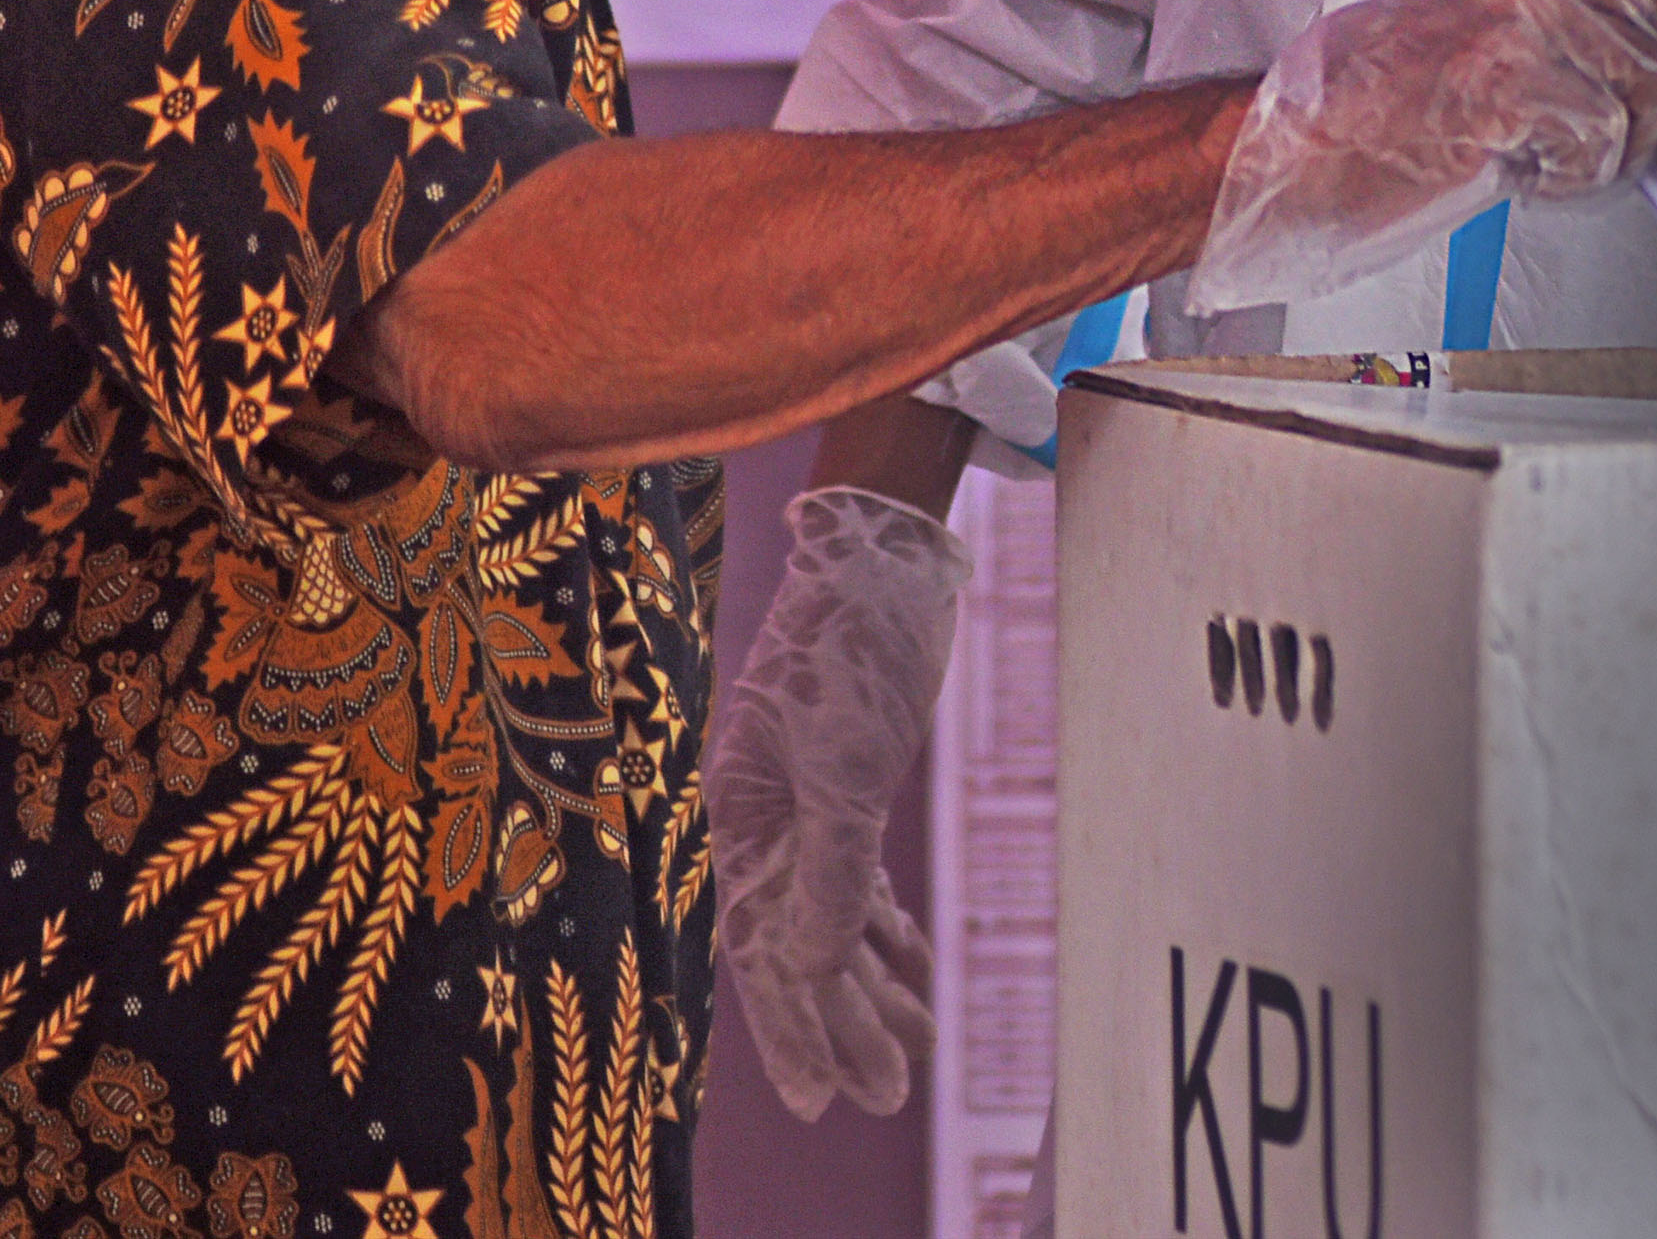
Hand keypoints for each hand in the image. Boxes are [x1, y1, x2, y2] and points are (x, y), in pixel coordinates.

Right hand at [709, 487, 969, 1118]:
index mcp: (741, 820)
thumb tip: (807, 968)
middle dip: (844, 1025)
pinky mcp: (844, 785)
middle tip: (891, 1091)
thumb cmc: (851, 647)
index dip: (797, 1031)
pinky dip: (883, 926)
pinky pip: (856, 880)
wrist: (880, 554)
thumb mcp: (846, 766)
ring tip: (915, 1048)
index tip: (825, 1101)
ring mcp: (803, 806)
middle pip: (799, 949)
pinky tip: (911, 969)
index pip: (765, 952)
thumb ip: (827, 871)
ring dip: (873, 986)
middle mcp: (763, 823)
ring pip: (834, 921)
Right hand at [1185, 0, 1656, 313]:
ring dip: (1617, 153)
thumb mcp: (1518, 26)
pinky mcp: (1509, 78)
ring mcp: (1523, 11)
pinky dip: (1571, 180)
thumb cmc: (1407, 95)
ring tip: (1548, 154)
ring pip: (1652, 100)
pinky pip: (1600, 147)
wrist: (1309, 139)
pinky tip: (1516, 166)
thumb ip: (1607, 28)